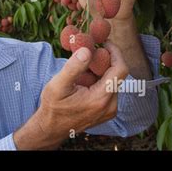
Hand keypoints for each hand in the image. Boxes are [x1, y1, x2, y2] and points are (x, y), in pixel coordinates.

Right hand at [13, 43, 128, 149]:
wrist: (51, 128)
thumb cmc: (53, 107)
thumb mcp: (58, 85)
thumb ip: (73, 67)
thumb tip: (87, 50)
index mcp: (101, 99)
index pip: (120, 69)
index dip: (115, 52)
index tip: (104, 42)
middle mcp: (110, 105)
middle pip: (117, 74)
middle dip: (105, 59)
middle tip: (90, 50)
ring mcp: (110, 109)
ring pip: (113, 80)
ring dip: (101, 69)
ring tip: (84, 66)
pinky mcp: (107, 110)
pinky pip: (109, 88)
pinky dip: (100, 79)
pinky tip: (84, 78)